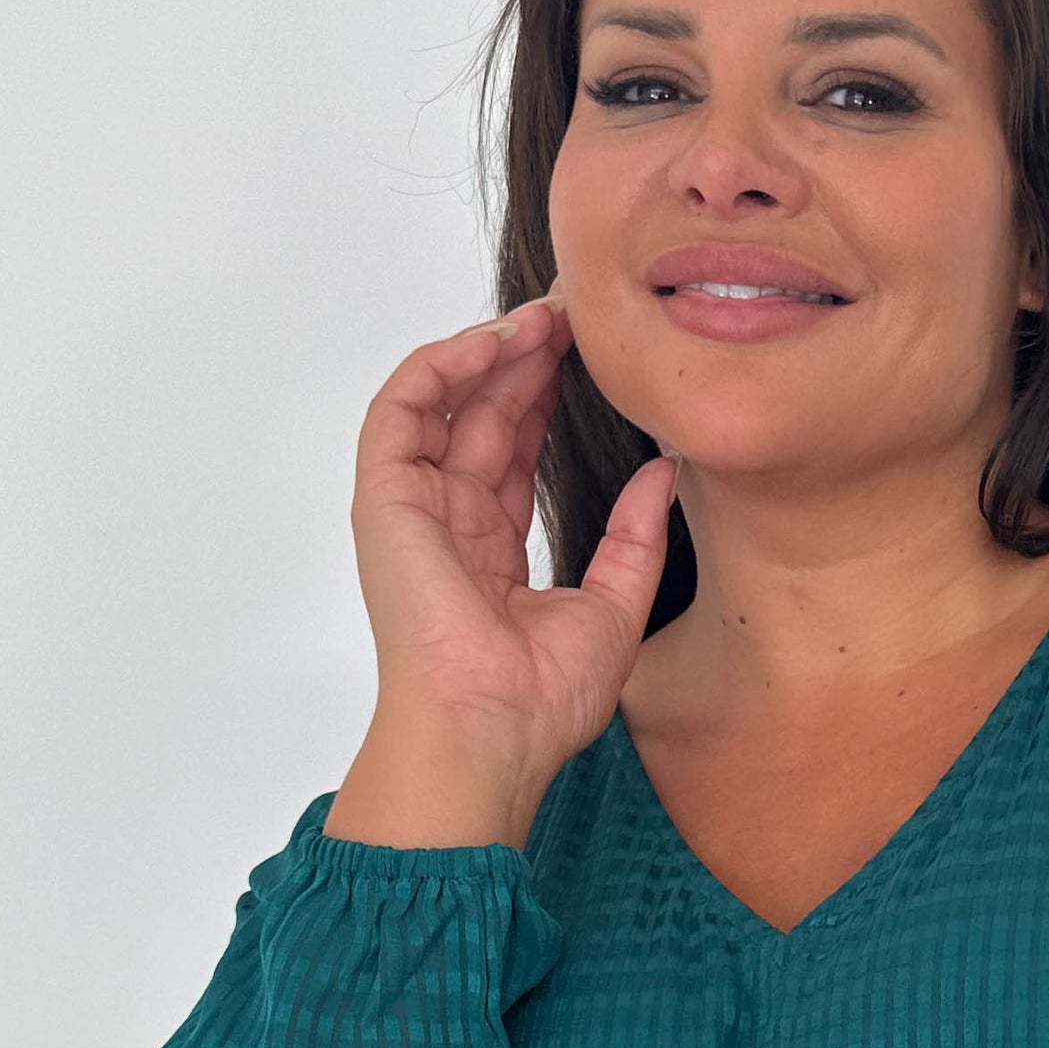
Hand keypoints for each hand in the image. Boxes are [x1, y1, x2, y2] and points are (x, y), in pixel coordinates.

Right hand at [329, 287, 679, 847]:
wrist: (490, 732)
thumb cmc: (541, 700)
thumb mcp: (614, 607)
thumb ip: (635, 538)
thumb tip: (663, 473)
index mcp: (488, 552)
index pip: (514, 452)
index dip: (547, 397)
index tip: (592, 355)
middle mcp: (445, 525)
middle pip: (483, 417)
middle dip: (526, 360)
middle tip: (577, 316)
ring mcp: (411, 511)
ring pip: (444, 403)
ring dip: (489, 353)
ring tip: (545, 319)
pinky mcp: (384, 500)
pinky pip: (404, 409)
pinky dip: (443, 367)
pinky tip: (493, 342)